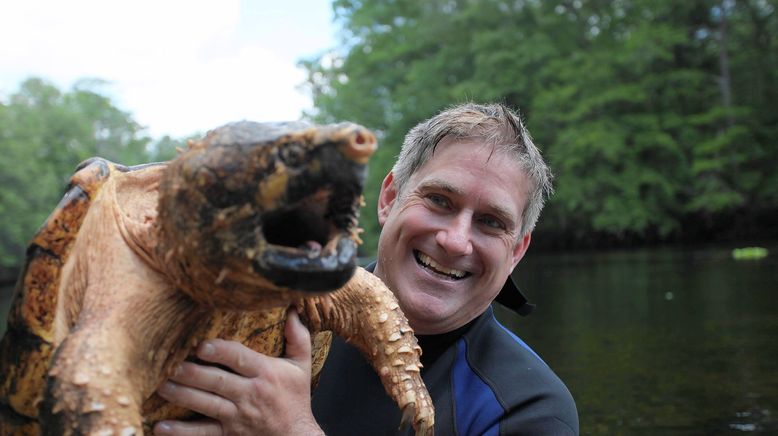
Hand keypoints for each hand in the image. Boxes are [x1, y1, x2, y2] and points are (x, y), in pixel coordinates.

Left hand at [153, 309, 323, 435]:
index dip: (220, 351)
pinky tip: (161, 426)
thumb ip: (298, 338)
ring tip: (161, 386)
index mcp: (266, 373)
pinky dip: (182, 431)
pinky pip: (202, 433)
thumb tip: (292, 311)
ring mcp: (237, 415)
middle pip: (217, 381)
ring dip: (182, 395)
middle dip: (193, 373)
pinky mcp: (228, 433)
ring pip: (206, 404)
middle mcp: (250, 394)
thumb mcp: (301, 366)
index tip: (201, 345)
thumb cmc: (296, 398)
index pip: (240, 359)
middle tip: (170, 365)